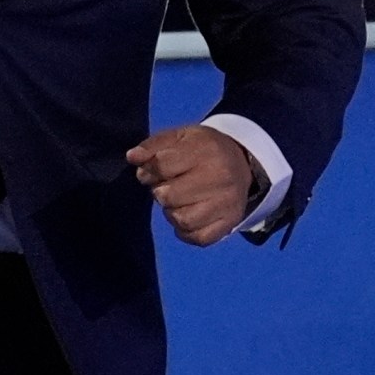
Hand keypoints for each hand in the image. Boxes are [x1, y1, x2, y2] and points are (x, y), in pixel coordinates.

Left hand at [128, 124, 260, 246]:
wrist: (242, 162)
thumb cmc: (202, 149)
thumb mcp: (179, 137)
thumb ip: (152, 145)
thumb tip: (132, 157)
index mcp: (205, 151)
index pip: (161, 166)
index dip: (148, 171)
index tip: (150, 172)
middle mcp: (220, 178)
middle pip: (169, 196)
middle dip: (159, 192)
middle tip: (166, 187)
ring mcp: (227, 203)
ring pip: (182, 220)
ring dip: (171, 212)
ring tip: (176, 202)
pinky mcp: (231, 223)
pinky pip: (199, 238)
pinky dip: (185, 231)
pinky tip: (185, 216)